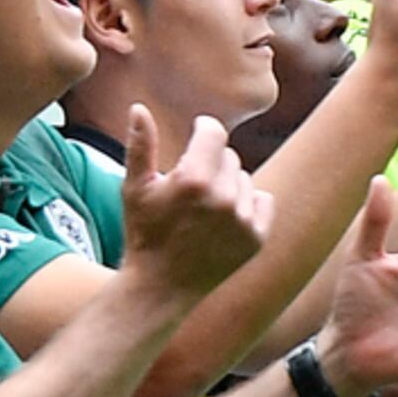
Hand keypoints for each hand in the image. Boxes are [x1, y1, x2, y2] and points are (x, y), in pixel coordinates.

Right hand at [115, 109, 273, 300]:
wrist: (159, 290)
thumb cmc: (143, 234)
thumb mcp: (135, 188)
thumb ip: (141, 145)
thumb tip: (139, 107)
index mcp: (193, 179)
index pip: (214, 131)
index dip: (203, 130)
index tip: (195, 138)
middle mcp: (222, 198)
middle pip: (228, 154)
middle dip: (210, 163)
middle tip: (190, 188)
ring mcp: (241, 221)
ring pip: (243, 177)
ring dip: (227, 185)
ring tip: (204, 207)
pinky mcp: (255, 240)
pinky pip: (262, 199)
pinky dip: (247, 204)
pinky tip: (224, 219)